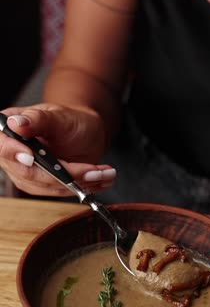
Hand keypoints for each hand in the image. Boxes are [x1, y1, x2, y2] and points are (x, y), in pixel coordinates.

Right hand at [0, 103, 115, 196]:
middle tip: (90, 170)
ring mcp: (27, 173)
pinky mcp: (43, 186)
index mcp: (8, 131)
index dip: (12, 153)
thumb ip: (37, 119)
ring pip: (48, 185)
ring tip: (102, 173)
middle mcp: (13, 156)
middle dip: (61, 173)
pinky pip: (60, 191)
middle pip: (28, 172)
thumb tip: (16, 123)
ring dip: (77, 182)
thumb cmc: (69, 120)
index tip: (30, 157)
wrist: (84, 133)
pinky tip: (100, 180)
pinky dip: (82, 187)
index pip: (1, 146)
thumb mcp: (56, 115)